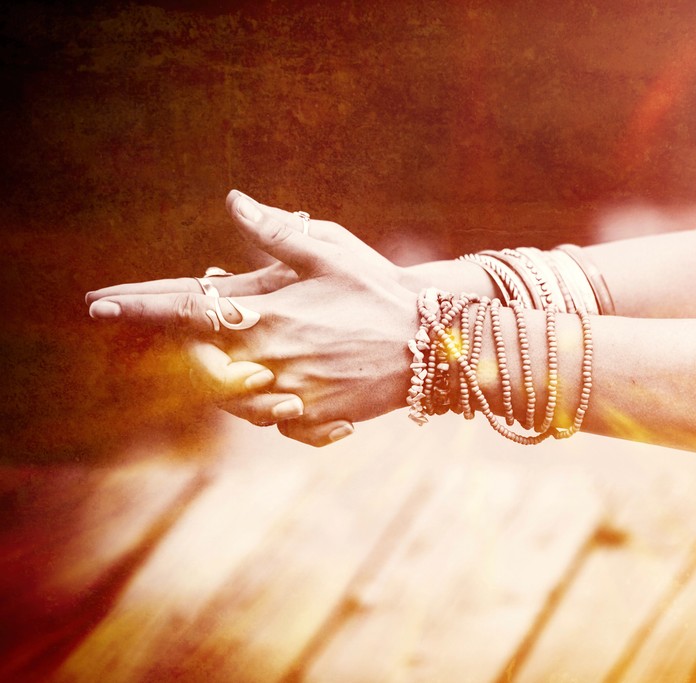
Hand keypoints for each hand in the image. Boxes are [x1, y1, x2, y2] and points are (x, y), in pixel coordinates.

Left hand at [89, 191, 419, 445]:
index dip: (139, 307)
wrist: (430, 344)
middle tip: (184, 339)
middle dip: (182, 353)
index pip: (185, 311)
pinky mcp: (311, 417)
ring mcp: (288, 393)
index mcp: (265, 316)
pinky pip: (270, 419)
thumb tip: (233, 201)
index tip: (98, 306)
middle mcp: (268, 360)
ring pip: (229, 398)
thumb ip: (276, 231)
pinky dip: (265, 406)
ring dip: (222, 382)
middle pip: (197, 365)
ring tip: (231, 365)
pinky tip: (278, 389)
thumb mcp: (331, 251)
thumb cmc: (379, 292)